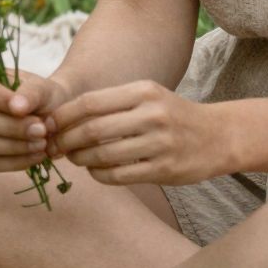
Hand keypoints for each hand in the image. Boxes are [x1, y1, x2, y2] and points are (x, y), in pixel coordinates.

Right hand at [0, 65, 71, 172]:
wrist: (49, 116)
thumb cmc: (40, 97)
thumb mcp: (41, 88)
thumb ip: (31, 94)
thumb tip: (17, 108)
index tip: (22, 109)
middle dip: (11, 128)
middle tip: (41, 130)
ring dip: (13, 147)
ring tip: (41, 143)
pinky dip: (14, 162)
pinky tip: (35, 156)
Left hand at [53, 81, 231, 187]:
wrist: (218, 136)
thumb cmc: (171, 115)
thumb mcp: (146, 96)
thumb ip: (111, 103)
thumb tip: (62, 117)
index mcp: (143, 91)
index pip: (90, 103)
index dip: (63, 116)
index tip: (49, 125)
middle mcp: (152, 114)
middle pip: (93, 130)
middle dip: (67, 140)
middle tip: (56, 146)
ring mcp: (160, 143)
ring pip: (104, 155)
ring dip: (81, 160)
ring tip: (74, 159)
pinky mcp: (165, 169)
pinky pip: (120, 176)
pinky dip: (100, 175)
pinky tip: (95, 171)